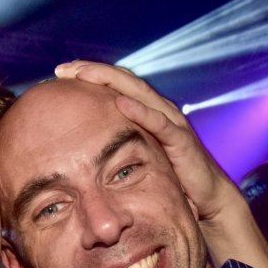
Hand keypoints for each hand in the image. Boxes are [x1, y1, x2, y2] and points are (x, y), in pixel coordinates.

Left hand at [54, 60, 232, 222]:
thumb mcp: (138, 156)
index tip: (61, 73)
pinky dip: (139, 110)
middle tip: (63, 68)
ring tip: (83, 73)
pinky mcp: (181, 140)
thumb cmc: (171, 178)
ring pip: (138, 92)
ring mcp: (171, 122)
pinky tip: (119, 102)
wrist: (206, 198)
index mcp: (147, 111)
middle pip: (123, 80)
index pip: (115, 84)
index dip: (90, 75)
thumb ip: (118, 146)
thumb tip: (82, 149)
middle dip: (92, 70)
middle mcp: (159, 109)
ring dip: (110, 80)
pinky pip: (159, 122)